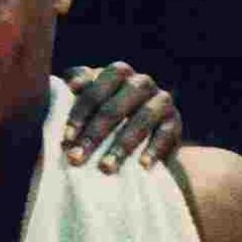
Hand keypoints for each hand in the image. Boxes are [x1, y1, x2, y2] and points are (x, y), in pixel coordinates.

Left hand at [60, 62, 181, 171]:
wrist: (144, 136)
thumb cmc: (105, 116)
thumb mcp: (90, 100)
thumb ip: (76, 87)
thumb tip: (73, 85)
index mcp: (118, 73)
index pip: (96, 90)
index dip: (79, 114)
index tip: (66, 140)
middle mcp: (141, 82)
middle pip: (116, 107)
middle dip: (94, 135)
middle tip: (77, 158)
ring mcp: (160, 100)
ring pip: (141, 120)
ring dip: (121, 146)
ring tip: (106, 168)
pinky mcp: (174, 121)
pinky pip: (165, 134)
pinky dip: (153, 150)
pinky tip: (141, 166)